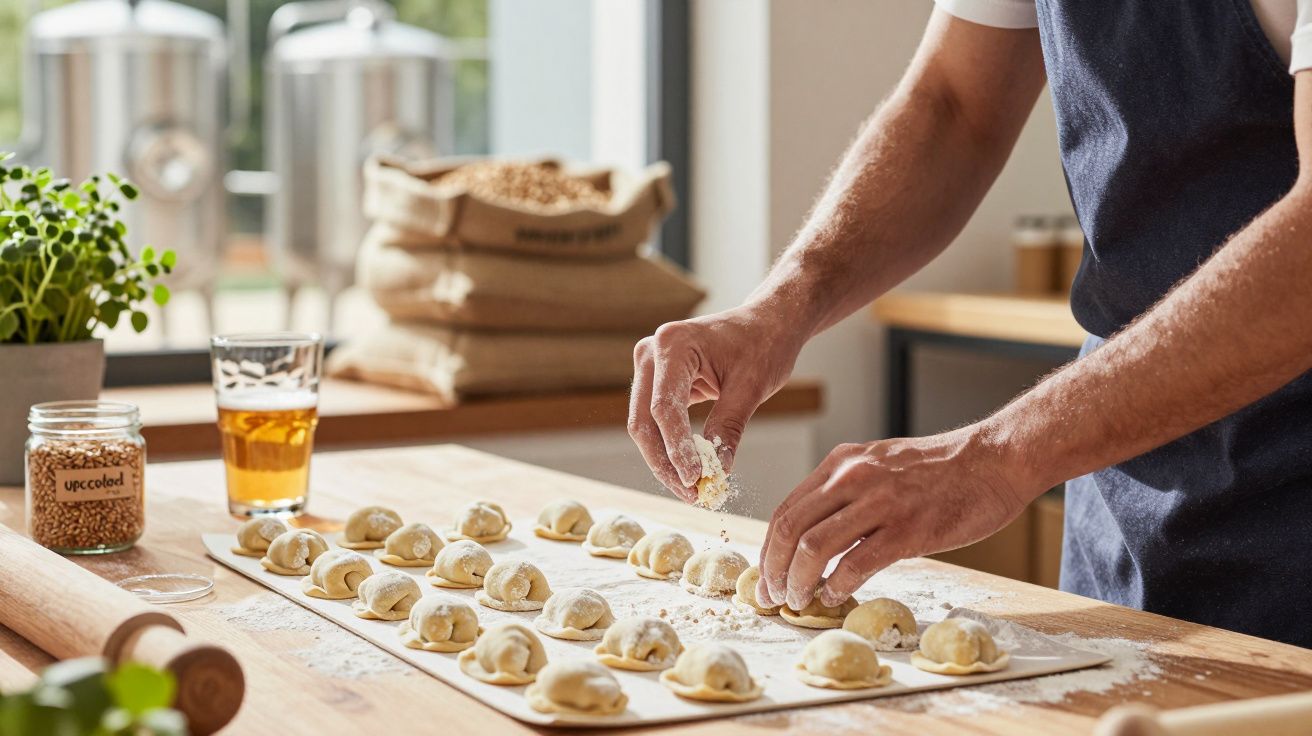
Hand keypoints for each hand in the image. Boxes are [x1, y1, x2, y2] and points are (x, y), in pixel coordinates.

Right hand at [628, 304, 804, 501]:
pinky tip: (690, 472)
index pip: (665, 408)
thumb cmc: (764, 344)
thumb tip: (717, 472)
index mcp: (673, 345)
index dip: (677, 449)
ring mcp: (650, 366)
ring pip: (646, 425)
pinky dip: (671, 447)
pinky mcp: (658, 381)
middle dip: (665, 463)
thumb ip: (728, 427)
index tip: (696, 480)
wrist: (767, 322)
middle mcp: (651, 353)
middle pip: (644, 421)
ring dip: (665, 460)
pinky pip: (656, 421)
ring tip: (692, 490)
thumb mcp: (751, 387)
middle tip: (692, 495)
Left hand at [756, 426, 1038, 609]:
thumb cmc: (941, 470)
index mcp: (842, 463)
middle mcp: (853, 477)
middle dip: (773, 570)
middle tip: (772, 597)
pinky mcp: (908, 529)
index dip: (769, 549)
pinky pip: (857, 564)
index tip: (766, 577)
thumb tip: (814, 536)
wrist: (995, 460)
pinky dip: (837, 586)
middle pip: (789, 529)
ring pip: (814, 547)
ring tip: (798, 601)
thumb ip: (846, 493)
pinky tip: (835, 597)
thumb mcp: (880, 465)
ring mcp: (880, 502)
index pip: (786, 509)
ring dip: (798, 581)